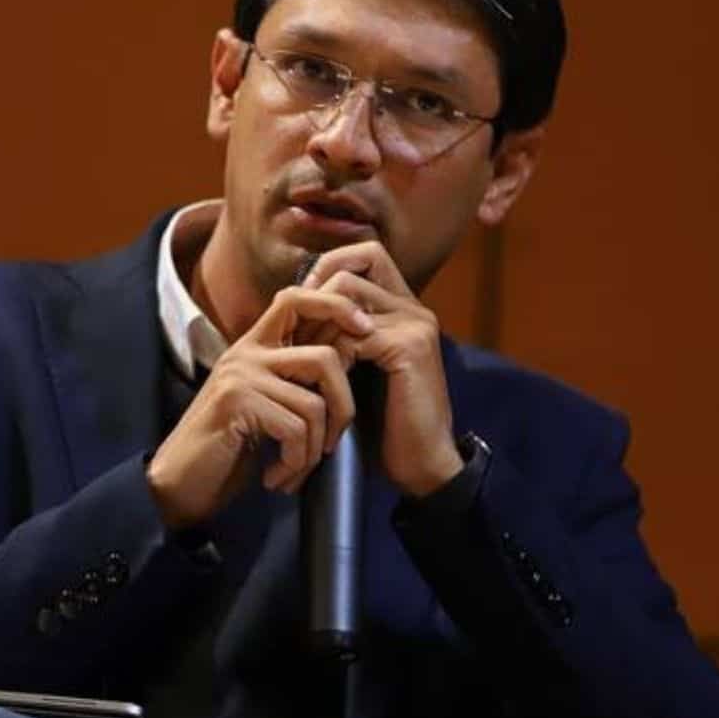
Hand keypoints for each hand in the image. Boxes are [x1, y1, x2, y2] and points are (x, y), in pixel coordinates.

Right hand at [146, 287, 371, 528]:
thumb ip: (297, 377)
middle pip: (325, 358)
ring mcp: (240, 375)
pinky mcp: (236, 402)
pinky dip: (295, 462)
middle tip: (332, 444)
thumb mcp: (268, 403)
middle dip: (343, 408)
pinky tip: (275, 477)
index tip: (366, 331)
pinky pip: (295, 428)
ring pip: (314, 403)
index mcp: (255, 345)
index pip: (298, 298)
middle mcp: (247, 352)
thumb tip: (352, 353)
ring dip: (314, 449)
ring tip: (295, 469)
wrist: (178, 485)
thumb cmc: (230, 448)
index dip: (337, 306)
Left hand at [302, 243, 463, 497]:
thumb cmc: (384, 421)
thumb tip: (297, 300)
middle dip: (317, 293)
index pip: (366, 254)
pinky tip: (324, 382)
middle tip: (296, 331)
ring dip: (318, 325)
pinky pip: (353, 334)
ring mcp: (415, 324)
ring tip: (304, 358)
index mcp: (403, 307)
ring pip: (348, 295)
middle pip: (354, 265)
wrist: (421, 463)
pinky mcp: (410, 347)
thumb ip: (340, 331)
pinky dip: (331, 355)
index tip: (302, 303)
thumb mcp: (357, 365)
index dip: (329, 267)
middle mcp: (413, 307)